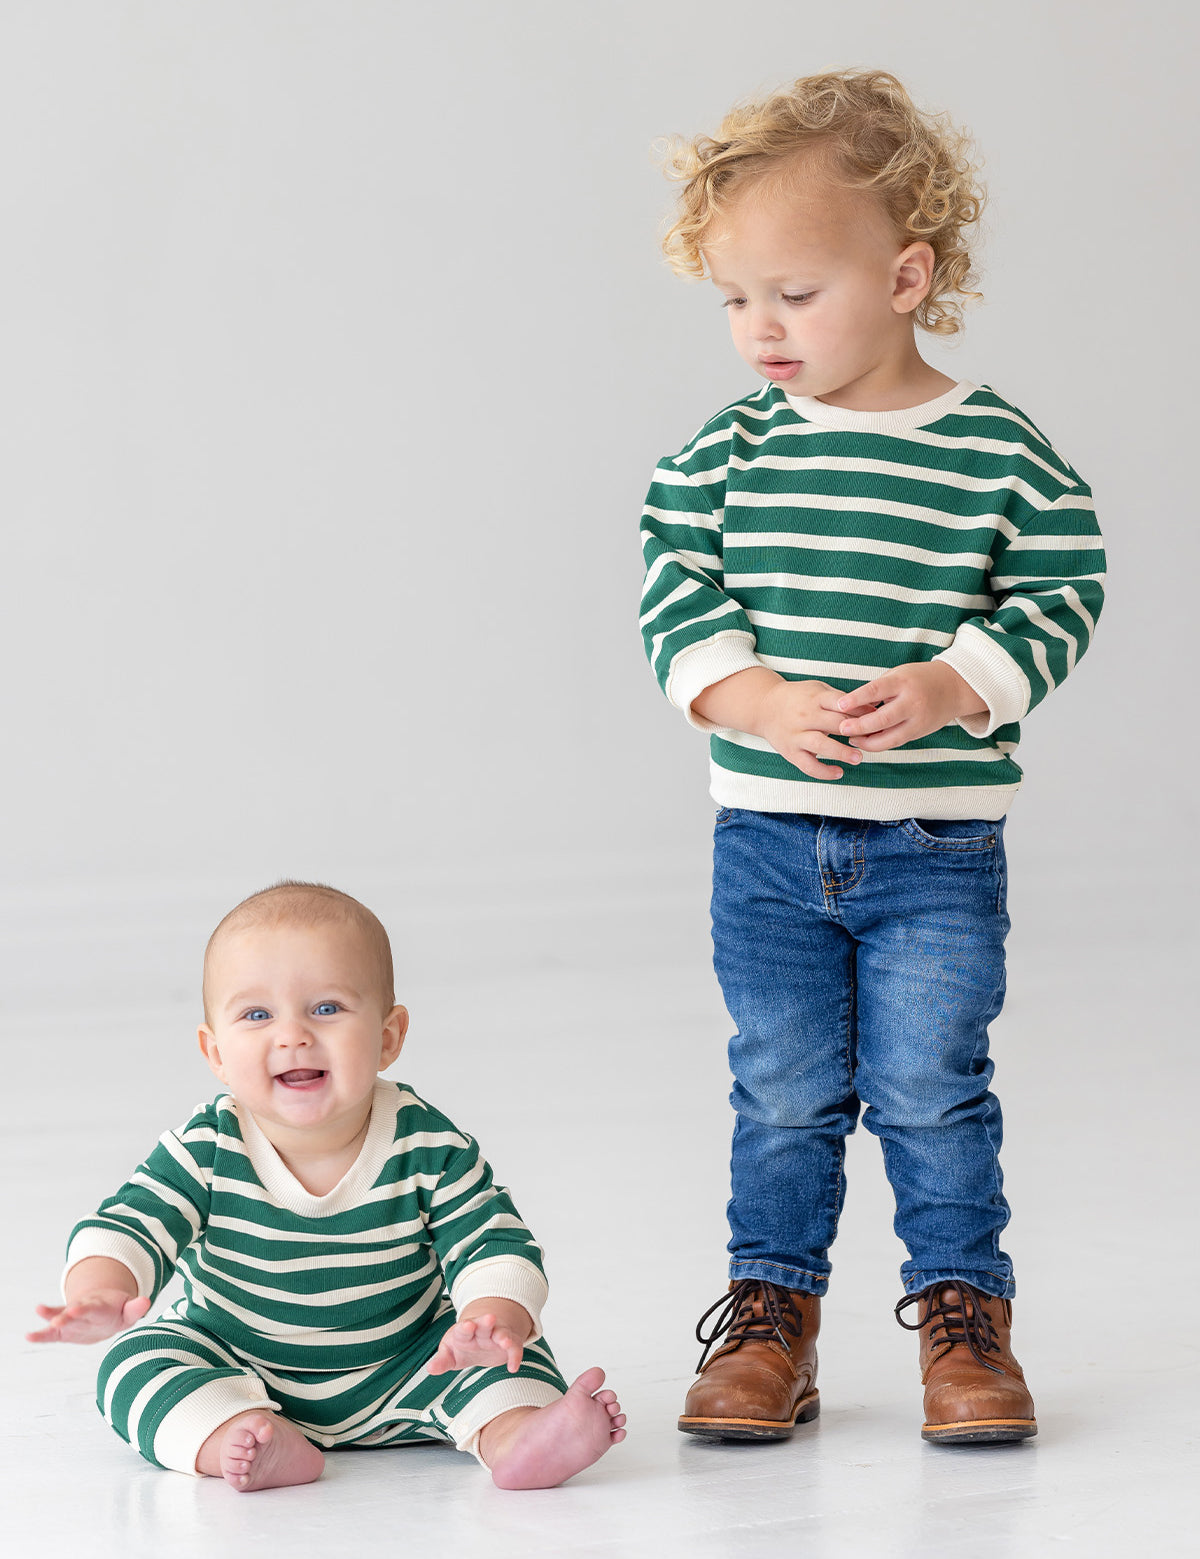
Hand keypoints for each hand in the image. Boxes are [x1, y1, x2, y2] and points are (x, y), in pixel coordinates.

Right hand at [27, 1290, 150, 1344]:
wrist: (104, 1310)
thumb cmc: (118, 1311)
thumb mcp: (129, 1310)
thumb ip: (136, 1308)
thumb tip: (146, 1301)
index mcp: (100, 1306)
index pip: (93, 1307)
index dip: (85, 1308)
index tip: (75, 1309)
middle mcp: (83, 1310)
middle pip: (74, 1312)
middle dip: (66, 1315)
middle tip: (56, 1319)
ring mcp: (72, 1318)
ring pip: (60, 1318)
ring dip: (51, 1317)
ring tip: (39, 1312)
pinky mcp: (64, 1329)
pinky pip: (51, 1332)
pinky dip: (41, 1334)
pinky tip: (29, 1336)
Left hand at [426, 1300, 532, 1375]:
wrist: (484, 1338)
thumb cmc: (463, 1345)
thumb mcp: (450, 1353)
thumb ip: (442, 1361)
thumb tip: (430, 1369)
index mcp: (465, 1331)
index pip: (464, 1328)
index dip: (466, 1327)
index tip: (468, 1325)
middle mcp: (482, 1330)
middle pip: (485, 1324)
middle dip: (486, 1322)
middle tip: (490, 1318)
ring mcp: (497, 1335)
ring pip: (502, 1333)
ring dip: (504, 1337)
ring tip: (505, 1342)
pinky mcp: (510, 1344)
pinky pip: (515, 1349)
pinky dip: (515, 1356)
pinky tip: (513, 1367)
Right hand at [755, 679, 865, 780]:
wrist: (764, 707)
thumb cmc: (798, 698)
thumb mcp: (818, 690)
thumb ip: (841, 699)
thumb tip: (872, 710)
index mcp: (815, 698)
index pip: (842, 704)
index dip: (862, 712)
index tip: (878, 719)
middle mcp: (805, 716)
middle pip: (834, 724)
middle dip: (856, 732)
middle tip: (874, 739)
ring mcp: (796, 735)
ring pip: (820, 745)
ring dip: (841, 752)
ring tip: (859, 758)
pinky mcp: (790, 752)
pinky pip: (807, 765)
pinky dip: (823, 772)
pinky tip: (839, 773)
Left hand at [836, 662, 987, 750]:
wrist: (955, 687)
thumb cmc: (918, 678)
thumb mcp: (898, 674)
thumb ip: (878, 689)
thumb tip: (852, 706)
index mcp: (903, 682)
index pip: (876, 690)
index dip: (856, 698)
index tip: (839, 705)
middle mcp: (912, 702)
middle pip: (883, 718)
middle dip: (860, 726)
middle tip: (841, 729)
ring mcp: (918, 720)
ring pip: (890, 737)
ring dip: (868, 741)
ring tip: (851, 739)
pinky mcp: (920, 732)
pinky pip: (897, 741)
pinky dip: (880, 744)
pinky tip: (866, 742)